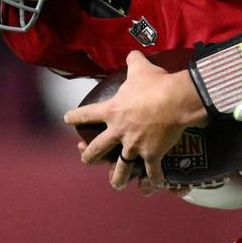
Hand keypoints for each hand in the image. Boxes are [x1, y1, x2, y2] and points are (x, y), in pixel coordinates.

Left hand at [63, 51, 206, 188]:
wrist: (175, 100)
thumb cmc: (156, 83)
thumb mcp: (141, 68)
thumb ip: (133, 61)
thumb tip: (133, 53)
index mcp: (112, 111)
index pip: (87, 114)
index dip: (75, 117)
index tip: (66, 119)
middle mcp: (118, 132)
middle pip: (97, 149)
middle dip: (89, 156)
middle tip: (86, 158)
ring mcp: (134, 146)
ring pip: (120, 167)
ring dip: (117, 178)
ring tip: (116, 184)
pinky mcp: (152, 155)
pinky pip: (152, 173)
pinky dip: (152, 182)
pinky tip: (151, 189)